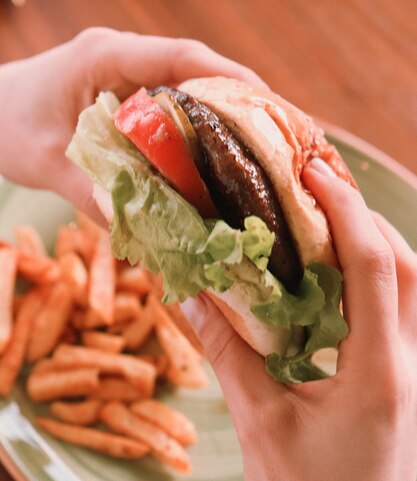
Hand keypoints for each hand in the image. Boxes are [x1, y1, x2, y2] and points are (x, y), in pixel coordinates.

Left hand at [0, 28, 264, 223]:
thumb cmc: (6, 125)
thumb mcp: (48, 161)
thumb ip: (95, 193)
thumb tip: (147, 234)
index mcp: (107, 56)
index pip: (182, 57)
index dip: (230, 78)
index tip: (270, 103)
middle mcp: (125, 61)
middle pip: (198, 74)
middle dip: (241, 102)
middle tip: (282, 136)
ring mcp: (128, 80)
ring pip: (189, 95)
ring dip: (223, 121)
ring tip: (263, 154)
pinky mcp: (128, 102)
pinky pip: (172, 116)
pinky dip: (197, 138)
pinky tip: (216, 167)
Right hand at [183, 159, 416, 480]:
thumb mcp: (259, 422)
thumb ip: (226, 353)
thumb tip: (188, 296)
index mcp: (379, 374)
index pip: (375, 267)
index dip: (345, 210)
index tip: (316, 171)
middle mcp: (410, 371)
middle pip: (407, 269)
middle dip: (368, 219)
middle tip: (321, 189)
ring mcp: (414, 385)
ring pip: (412, 296)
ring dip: (376, 252)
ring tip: (328, 225)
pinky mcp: (405, 398)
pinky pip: (399, 326)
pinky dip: (373, 291)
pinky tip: (334, 289)